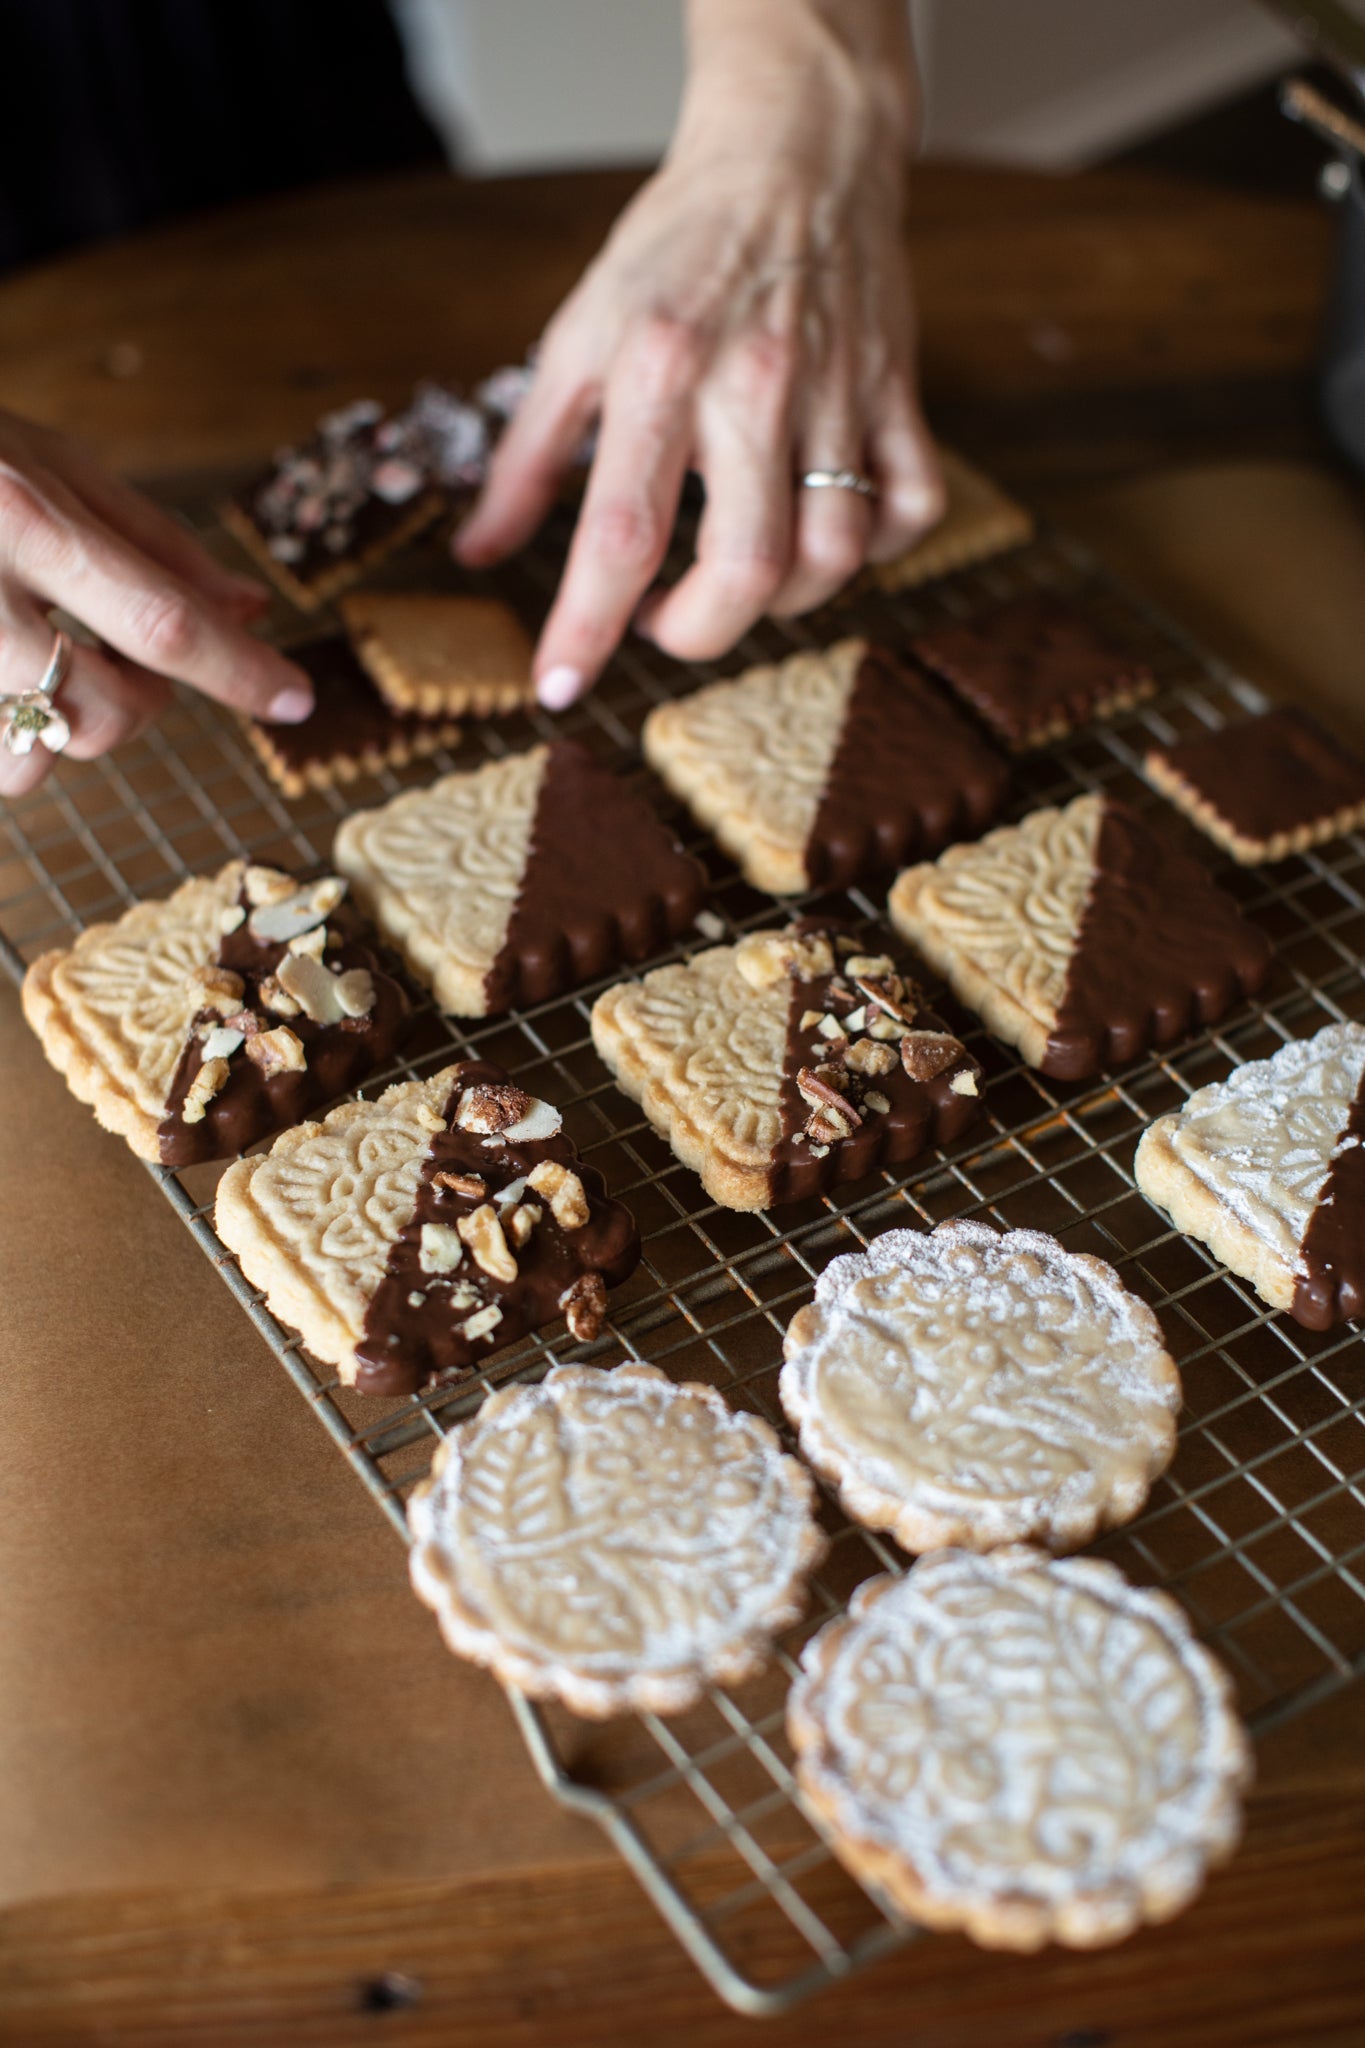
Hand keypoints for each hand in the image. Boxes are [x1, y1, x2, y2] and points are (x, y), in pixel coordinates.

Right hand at [0, 409, 313, 795]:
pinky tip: (12, 686)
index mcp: (26, 517)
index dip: (241, 672)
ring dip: (64, 737)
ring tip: (56, 675)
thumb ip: (157, 546)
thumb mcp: (57, 463)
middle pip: (97, 711)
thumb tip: (250, 611)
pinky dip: (10, 739)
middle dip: (140, 708)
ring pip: (27, 759)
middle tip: (132, 663)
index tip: (297, 699)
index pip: (161, 622)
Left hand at [456, 0, 939, 707]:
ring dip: (783, 602)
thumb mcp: (578, 337)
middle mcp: (754, 388)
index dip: (588, 628)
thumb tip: (478, 551)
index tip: (560, 687)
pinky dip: (878, 549)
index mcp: (660, 371)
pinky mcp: (896, 393)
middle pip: (747, 569)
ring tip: (736, 581)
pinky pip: (911, 507)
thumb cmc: (678, 245)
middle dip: (699, 632)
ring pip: (837, 555)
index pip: (621, 533)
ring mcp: (836, 394)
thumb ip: (527, 455)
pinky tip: (827, 536)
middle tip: (664, 625)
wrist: (797, 151)